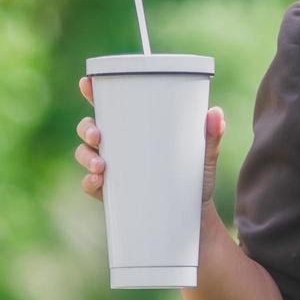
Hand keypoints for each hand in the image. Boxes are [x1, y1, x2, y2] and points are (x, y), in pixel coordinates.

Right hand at [75, 77, 225, 206]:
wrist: (194, 216)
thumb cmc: (195, 178)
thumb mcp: (204, 156)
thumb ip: (211, 136)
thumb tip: (215, 112)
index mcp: (135, 128)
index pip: (108, 105)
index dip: (92, 92)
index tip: (87, 83)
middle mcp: (118, 145)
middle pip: (89, 127)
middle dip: (87, 128)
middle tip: (98, 136)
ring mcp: (111, 169)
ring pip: (84, 154)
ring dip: (86, 156)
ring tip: (101, 165)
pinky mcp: (110, 193)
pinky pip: (90, 184)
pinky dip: (89, 181)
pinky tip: (97, 180)